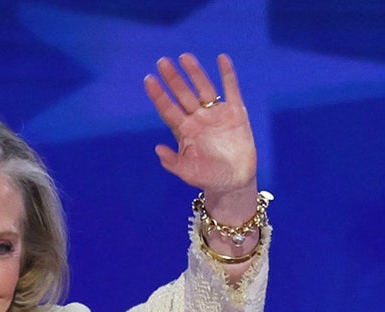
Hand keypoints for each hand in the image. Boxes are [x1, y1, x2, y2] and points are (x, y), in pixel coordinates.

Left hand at [145, 53, 257, 208]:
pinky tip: (222, 58)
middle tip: (162, 62)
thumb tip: (157, 149)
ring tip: (184, 57)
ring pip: (203, 88)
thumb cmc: (209, 178)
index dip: (158, 95)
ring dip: (194, 73)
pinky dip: (227, 74)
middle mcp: (197, 119)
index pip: (168, 109)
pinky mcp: (236, 113)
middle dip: (173, 79)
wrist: (235, 182)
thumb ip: (173, 163)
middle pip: (182, 94)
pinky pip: (231, 90)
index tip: (148, 80)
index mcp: (184, 131)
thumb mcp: (189, 173)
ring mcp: (216, 114)